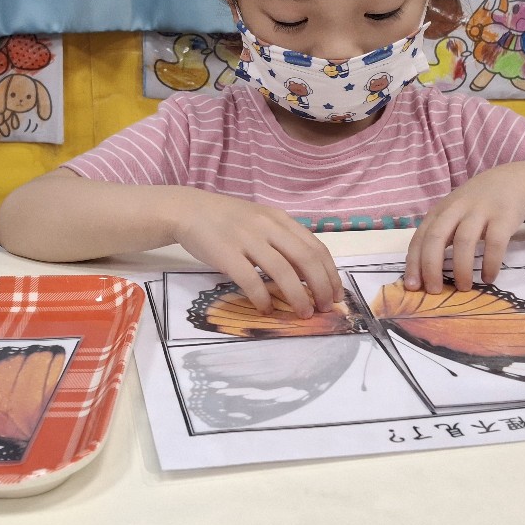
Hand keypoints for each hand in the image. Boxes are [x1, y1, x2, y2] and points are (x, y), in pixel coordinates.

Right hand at [168, 193, 341, 317]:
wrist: (188, 210)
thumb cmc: (226, 220)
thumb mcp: (260, 220)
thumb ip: (282, 239)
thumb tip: (307, 273)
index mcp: (280, 219)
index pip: (316, 247)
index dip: (330, 273)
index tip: (335, 294)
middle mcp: (268, 226)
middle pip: (306, 259)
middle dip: (321, 287)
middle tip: (325, 308)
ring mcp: (247, 238)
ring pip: (283, 271)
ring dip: (298, 296)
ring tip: (303, 314)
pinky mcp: (226, 253)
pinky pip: (251, 280)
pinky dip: (262, 298)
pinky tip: (266, 310)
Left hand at [405, 165, 524, 292]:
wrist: (511, 181)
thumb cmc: (475, 205)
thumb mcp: (452, 214)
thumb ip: (439, 236)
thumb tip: (423, 274)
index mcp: (439, 211)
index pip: (420, 238)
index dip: (414, 263)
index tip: (413, 286)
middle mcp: (456, 208)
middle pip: (436, 238)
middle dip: (432, 267)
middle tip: (435, 291)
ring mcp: (480, 210)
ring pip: (464, 241)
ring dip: (461, 268)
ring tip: (464, 288)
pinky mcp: (503, 216)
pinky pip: (495, 243)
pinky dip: (490, 263)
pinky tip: (489, 278)